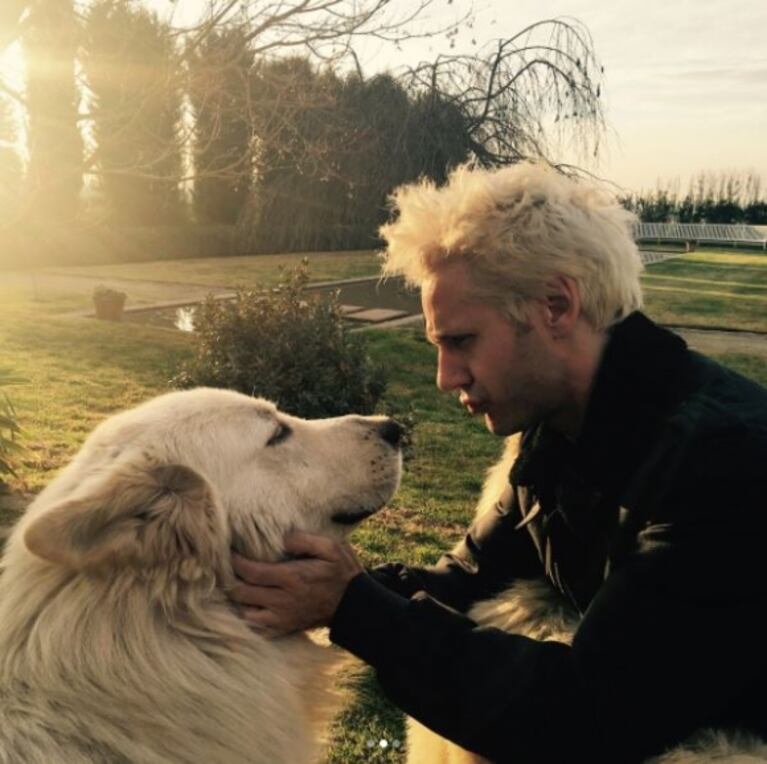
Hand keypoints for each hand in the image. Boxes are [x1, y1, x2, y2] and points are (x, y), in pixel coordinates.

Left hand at [230, 531, 363, 636]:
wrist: (353, 604)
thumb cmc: (341, 572)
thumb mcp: (331, 548)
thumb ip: (305, 540)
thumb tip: (281, 538)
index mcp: (292, 577)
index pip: (251, 572)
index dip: (235, 562)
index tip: (228, 552)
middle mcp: (282, 600)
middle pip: (241, 593)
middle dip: (230, 579)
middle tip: (225, 567)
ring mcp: (281, 618)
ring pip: (244, 613)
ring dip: (236, 600)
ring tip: (234, 585)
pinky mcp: (283, 629)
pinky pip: (255, 630)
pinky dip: (245, 619)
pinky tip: (245, 606)